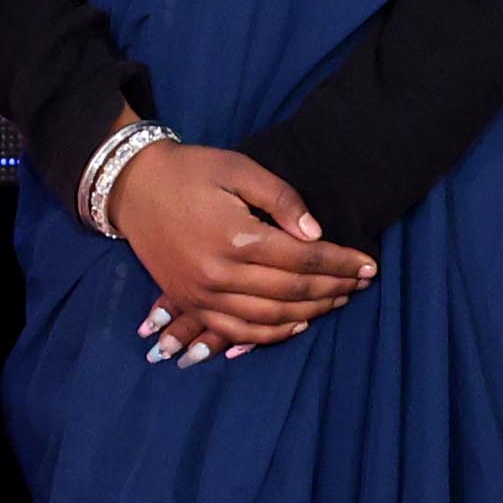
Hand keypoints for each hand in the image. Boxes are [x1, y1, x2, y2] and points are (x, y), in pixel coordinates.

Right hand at [110, 141, 372, 355]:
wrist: (132, 187)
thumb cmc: (190, 171)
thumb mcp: (239, 168)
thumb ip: (281, 200)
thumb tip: (316, 234)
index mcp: (237, 237)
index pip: (304, 259)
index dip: (341, 263)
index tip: (369, 265)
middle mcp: (220, 273)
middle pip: (292, 292)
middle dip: (334, 288)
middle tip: (362, 282)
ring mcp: (203, 294)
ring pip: (270, 317)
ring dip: (310, 312)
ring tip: (338, 300)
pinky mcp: (190, 302)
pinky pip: (236, 331)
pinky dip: (270, 334)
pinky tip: (296, 324)